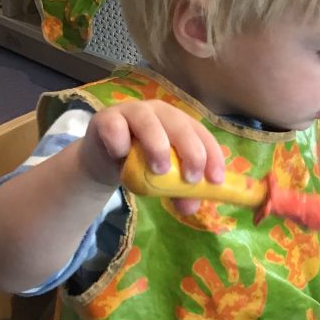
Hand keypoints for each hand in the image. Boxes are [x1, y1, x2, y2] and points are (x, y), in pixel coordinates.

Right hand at [79, 100, 224, 214]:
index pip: (203, 134)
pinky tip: (120, 156)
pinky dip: (120, 142)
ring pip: (148, 122)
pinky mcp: (106, 118)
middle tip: (190, 179)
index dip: (212, 156)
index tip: (215, 180)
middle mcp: (160, 112)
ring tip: (159, 170)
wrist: (104, 160)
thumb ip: (179, 192)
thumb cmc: (141, 165)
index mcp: (180, 123)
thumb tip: (190, 207)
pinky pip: (115, 126)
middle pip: (180, 125)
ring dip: (157, 146)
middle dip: (191, 152)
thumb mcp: (164, 181)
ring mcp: (132, 112)